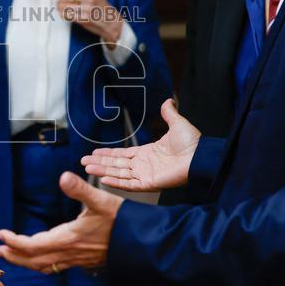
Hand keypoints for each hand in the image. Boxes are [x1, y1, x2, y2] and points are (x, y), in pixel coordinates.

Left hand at [0, 172, 123, 271]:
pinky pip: (56, 267)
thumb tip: (63, 177)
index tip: (0, 236)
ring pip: (45, 266)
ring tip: (14, 256)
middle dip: (15, 256)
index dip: (14, 242)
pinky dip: (42, 264)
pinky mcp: (83, 261)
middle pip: (35, 260)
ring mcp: (76, 260)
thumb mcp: (101, 200)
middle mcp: (69, 253)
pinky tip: (43, 258)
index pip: (33, 246)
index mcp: (68, 239)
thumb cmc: (123, 222)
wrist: (143, 243)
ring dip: (27, 262)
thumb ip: (80, 189)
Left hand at [54, 0, 123, 43]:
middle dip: (60, 1)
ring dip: (60, 9)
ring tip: (59, 9)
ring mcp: (86, 10)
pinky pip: (68, 16)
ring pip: (65, 8)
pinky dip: (63, 15)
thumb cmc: (102, 7)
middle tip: (58, 3)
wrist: (112, 22)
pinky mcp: (83, 20)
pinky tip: (63, 14)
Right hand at [81, 99, 200, 190]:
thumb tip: (168, 100)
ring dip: (102, 171)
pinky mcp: (150, 184)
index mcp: (147, 153)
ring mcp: (145, 175)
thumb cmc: (192, 143)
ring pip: (119, 173)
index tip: (94, 152)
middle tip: (83, 161)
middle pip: (116, 164)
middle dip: (99, 163)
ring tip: (87, 168)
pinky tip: (103, 179)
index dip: (108, 153)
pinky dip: (116, 182)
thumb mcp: (177, 124)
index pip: (122, 155)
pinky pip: (129, 184)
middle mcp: (143, 165)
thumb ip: (169, 114)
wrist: (201, 156)